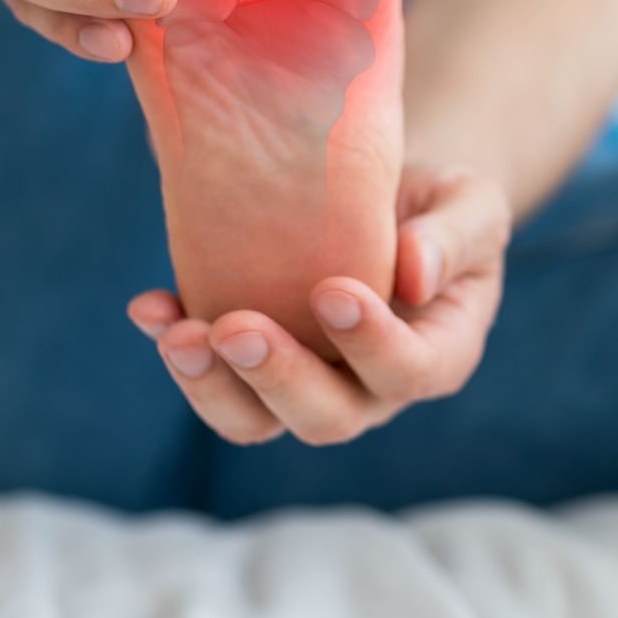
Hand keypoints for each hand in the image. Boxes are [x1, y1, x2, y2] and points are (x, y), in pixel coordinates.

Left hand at [126, 164, 510, 445]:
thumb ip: (455, 235)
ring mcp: (306, 384)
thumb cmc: (438, 204)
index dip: (372, 344)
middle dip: (276, 378)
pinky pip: (212, 378)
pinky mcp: (252, 362)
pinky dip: (173, 343)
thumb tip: (414, 273)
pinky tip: (148, 306)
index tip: (332, 292)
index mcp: (437, 354)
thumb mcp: (470, 203)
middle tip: (235, 329)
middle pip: (325, 417)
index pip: (408, 371)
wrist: (383, 198)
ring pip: (256, 420)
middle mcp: (369, 389)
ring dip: (211, 386)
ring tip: (177, 334)